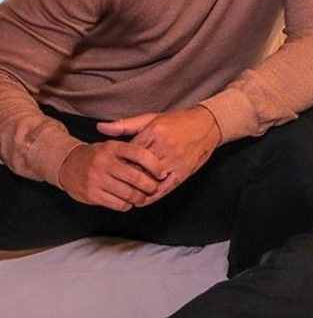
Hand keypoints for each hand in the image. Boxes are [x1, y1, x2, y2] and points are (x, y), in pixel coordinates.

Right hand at [58, 140, 165, 209]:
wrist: (67, 165)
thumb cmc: (98, 156)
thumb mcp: (112, 145)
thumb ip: (132, 150)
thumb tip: (157, 161)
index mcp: (112, 148)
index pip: (140, 154)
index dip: (155, 165)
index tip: (162, 173)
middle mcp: (104, 162)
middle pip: (136, 177)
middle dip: (150, 185)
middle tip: (154, 188)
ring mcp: (96, 179)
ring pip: (129, 193)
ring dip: (140, 197)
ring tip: (143, 196)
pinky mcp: (92, 195)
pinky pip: (118, 204)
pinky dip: (128, 204)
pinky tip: (128, 201)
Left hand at [97, 106, 221, 203]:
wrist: (207, 124)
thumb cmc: (177, 121)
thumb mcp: (150, 118)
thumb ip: (124, 125)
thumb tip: (100, 128)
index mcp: (154, 132)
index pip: (130, 153)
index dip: (120, 163)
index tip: (111, 169)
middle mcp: (165, 146)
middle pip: (139, 167)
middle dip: (126, 176)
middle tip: (115, 184)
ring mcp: (176, 159)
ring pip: (151, 179)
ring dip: (138, 188)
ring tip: (126, 193)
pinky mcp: (185, 171)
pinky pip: (166, 187)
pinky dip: (153, 195)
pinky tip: (143, 199)